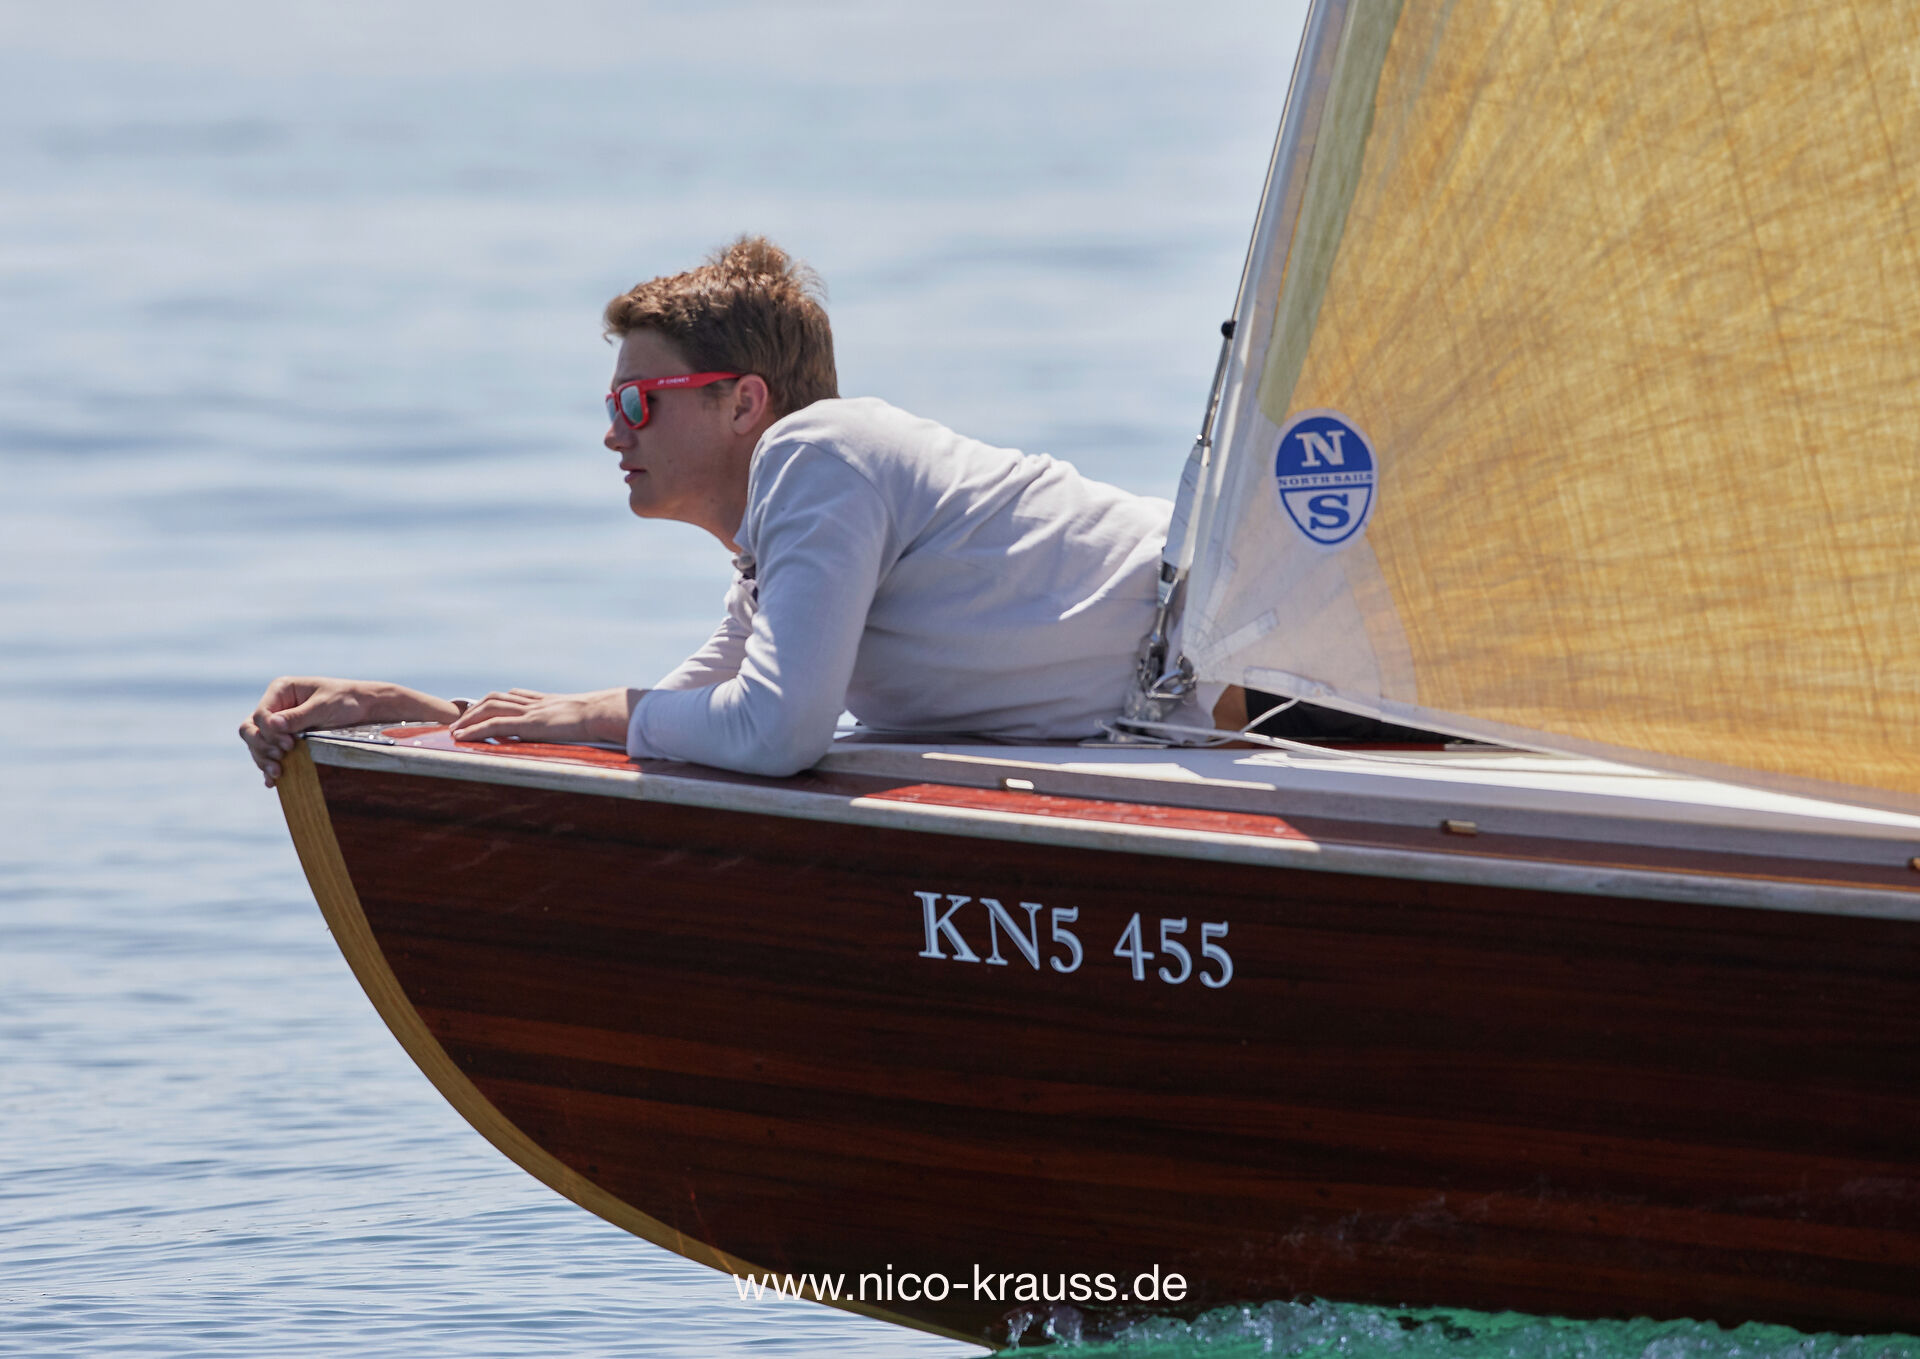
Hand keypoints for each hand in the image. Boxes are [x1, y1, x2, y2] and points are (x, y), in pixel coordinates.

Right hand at [239, 676, 457, 787]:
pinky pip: (269, 753)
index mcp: (281, 690)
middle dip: (262, 746)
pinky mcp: (286, 739)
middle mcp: (276, 706)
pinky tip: (272, 781)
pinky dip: (268, 766)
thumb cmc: (347, 701)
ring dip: (263, 759)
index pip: (260, 715)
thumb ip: (297, 717)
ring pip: (258, 744)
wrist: (366, 710)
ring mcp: (279, 724)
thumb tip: (271, 725)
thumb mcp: (324, 707)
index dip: (269, 732)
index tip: (289, 744)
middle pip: (252, 730)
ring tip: (278, 773)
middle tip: (281, 758)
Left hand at [446, 687, 638, 747]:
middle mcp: (534, 702)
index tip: (481, 709)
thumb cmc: (601, 716)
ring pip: (489, 707)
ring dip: (468, 719)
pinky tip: (462, 737)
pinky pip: (494, 724)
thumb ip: (575, 719)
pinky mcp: (528, 723)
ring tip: (454, 731)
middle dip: (475, 709)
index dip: (494, 702)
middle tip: (459, 722)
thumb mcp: (584, 717)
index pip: (513, 696)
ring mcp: (530, 711)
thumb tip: (586, 727)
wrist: (603, 712)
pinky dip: (475, 729)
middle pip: (496, 698)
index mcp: (546, 701)